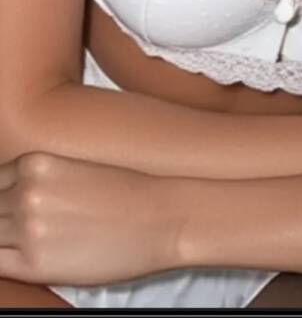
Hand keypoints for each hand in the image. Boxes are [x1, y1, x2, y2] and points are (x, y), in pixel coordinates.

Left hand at [0, 152, 182, 285]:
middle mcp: (25, 191)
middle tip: (21, 225)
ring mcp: (28, 227)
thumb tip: (14, 195)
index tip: (9, 209)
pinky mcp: (36, 263)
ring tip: (30, 240)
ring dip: (3, 238)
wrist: (160, 215)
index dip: (1, 197)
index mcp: (33, 162)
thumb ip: (37, 178)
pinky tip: (23, 258)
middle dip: (1, 217)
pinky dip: (3, 261)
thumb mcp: (73, 168)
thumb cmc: (124, 191)